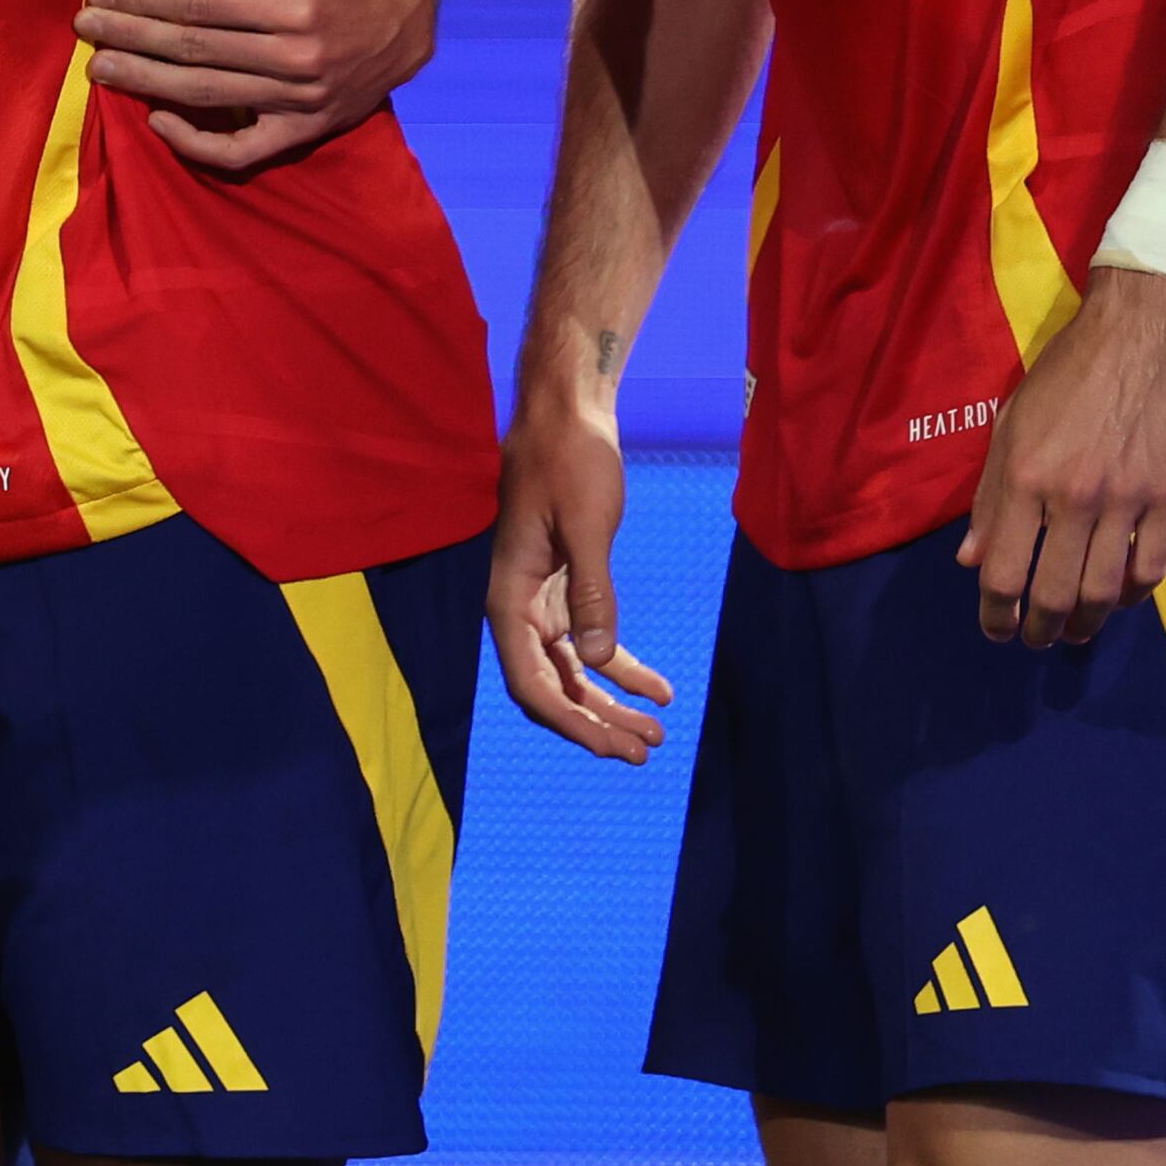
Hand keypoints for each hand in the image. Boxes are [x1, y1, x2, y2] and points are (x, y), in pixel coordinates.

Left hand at [78, 0, 430, 176]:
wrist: (399, 21)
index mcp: (294, 7)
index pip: (200, 6)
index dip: (144, 1)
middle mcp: (295, 59)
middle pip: (193, 50)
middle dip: (130, 37)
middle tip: (84, 29)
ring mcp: (298, 102)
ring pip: (206, 96)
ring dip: (145, 81)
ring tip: (100, 68)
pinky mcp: (301, 131)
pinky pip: (242, 152)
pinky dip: (196, 144)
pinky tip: (158, 119)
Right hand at [489, 397, 673, 759]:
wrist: (566, 414)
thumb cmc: (570, 460)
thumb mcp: (586, 526)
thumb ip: (591, 594)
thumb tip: (598, 662)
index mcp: (509, 597)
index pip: (532, 683)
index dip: (571, 722)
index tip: (613, 747)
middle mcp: (518, 607)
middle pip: (552, 688)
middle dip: (596, 724)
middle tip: (646, 751)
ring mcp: (539, 601)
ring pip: (571, 672)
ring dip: (609, 704)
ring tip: (655, 732)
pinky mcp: (563, 587)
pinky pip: (588, 643)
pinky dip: (620, 667)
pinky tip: (657, 688)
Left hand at [958, 267, 1165, 646]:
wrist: (1144, 333)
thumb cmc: (1067, 373)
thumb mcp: (1011, 425)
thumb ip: (991, 497)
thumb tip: (971, 559)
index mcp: (1025, 477)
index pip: (1004, 571)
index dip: (996, 613)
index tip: (996, 629)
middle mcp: (1074, 497)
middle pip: (1054, 592)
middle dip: (1040, 629)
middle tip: (1035, 639)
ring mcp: (1127, 501)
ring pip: (1103, 591)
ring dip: (1084, 622)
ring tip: (1072, 630)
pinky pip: (1151, 569)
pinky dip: (1130, 595)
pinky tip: (1115, 599)